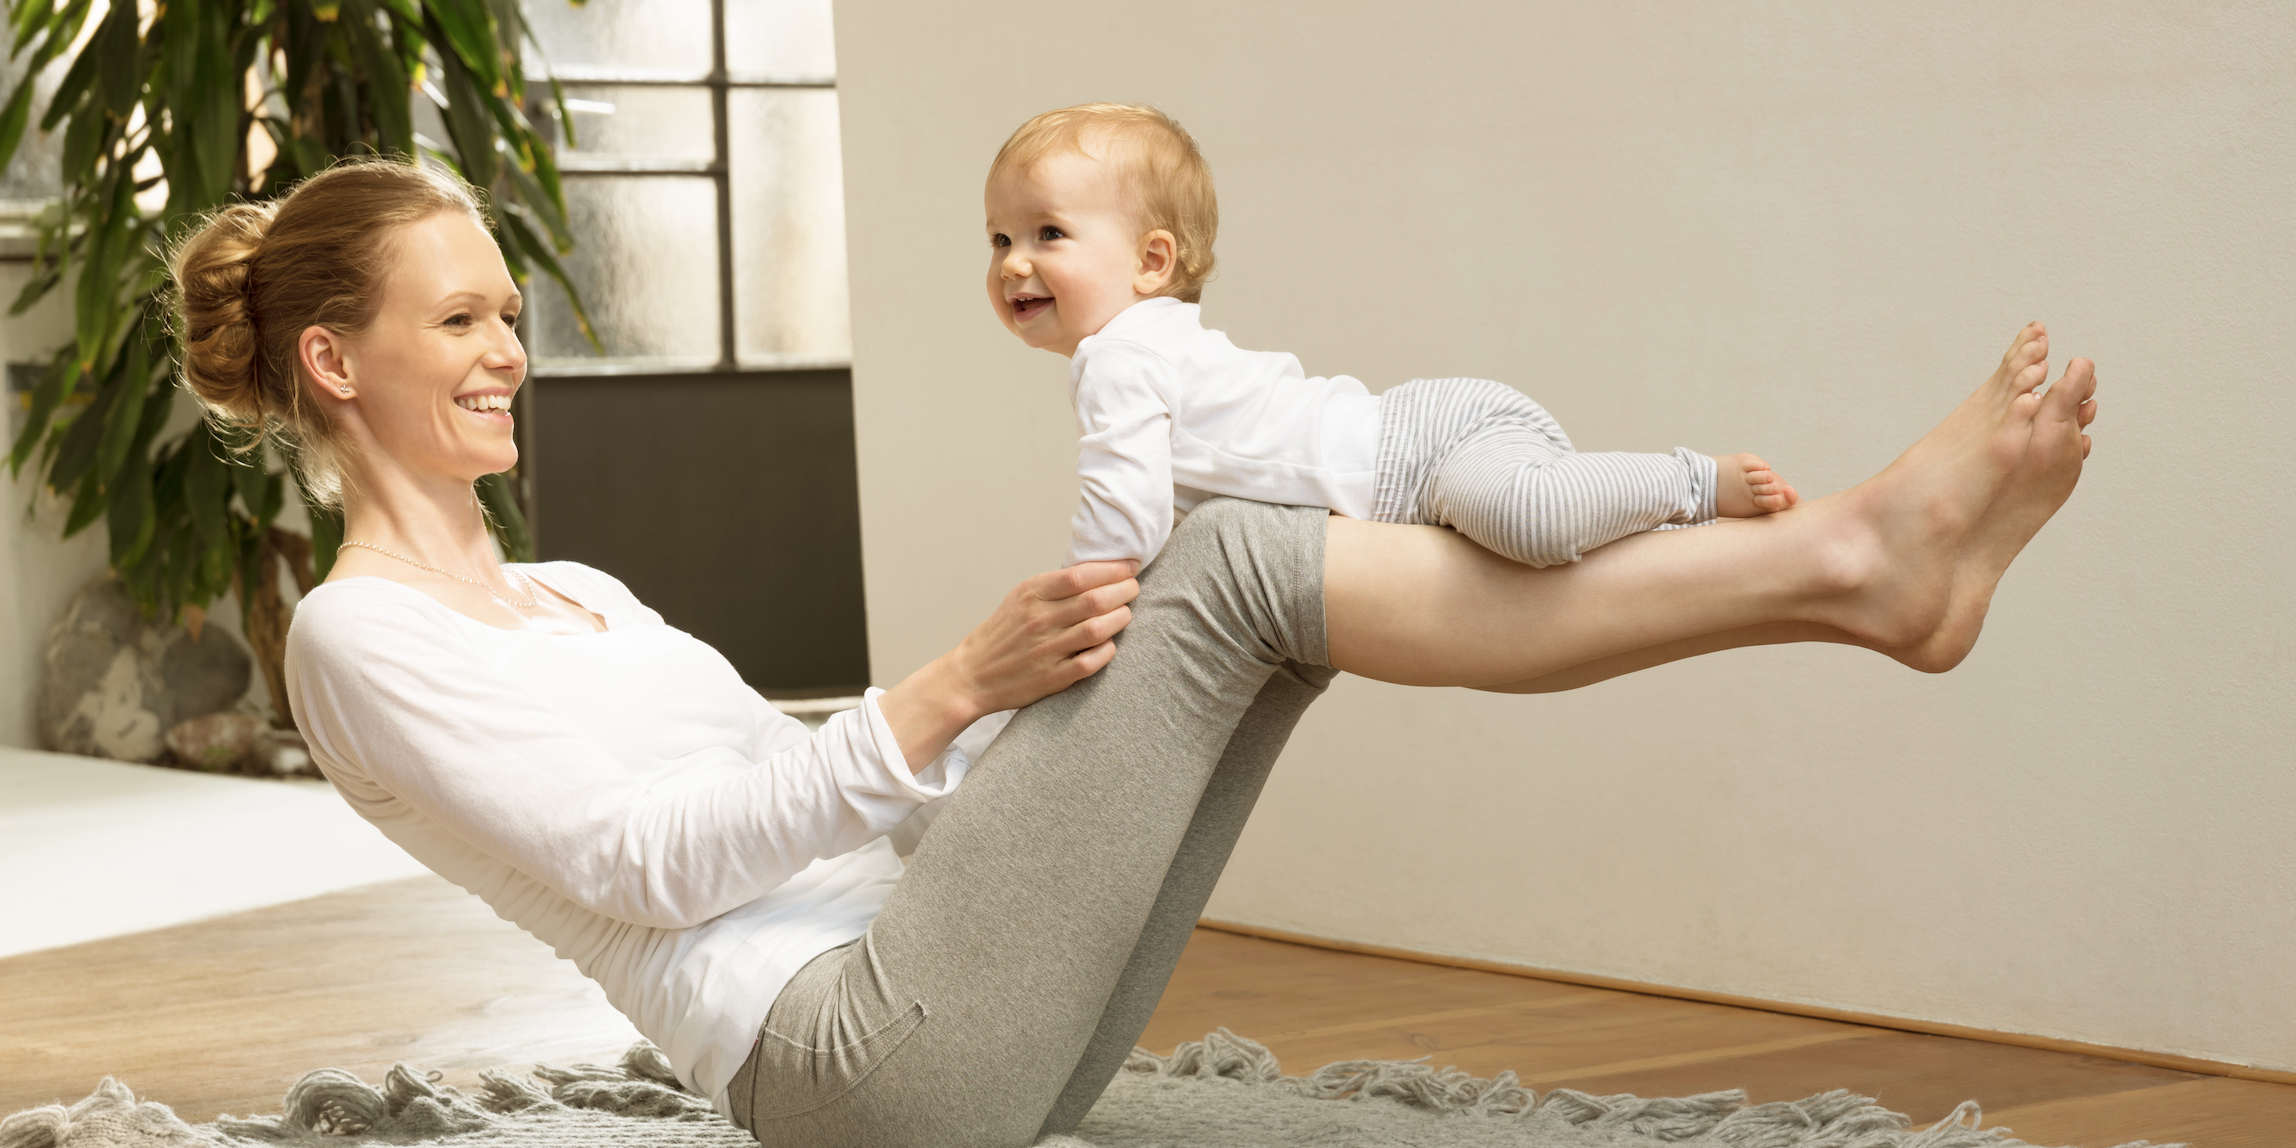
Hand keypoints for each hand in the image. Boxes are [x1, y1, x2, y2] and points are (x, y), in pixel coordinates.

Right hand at [876, 560, 1139, 766]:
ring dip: (1120, 618)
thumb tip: (1098, 572)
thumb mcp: (1019, 598)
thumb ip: (1054, 586)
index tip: (1130, 567)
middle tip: (1133, 589)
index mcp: (1031, 595)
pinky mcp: (1052, 677)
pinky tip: (1110, 644)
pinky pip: (1090, 661)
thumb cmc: (1001, 634)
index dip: (1113, 569)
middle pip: (1095, 599)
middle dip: (1124, 591)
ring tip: (1125, 613)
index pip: (1081, 575)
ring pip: (1097, 628)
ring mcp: (1046, 649)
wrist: (971, 675)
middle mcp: (1039, 619)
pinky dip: (1107, 650)